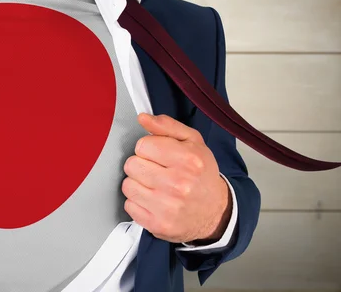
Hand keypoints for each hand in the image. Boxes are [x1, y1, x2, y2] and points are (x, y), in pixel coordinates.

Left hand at [121, 113, 231, 243]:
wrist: (215, 212)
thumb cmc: (201, 174)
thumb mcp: (192, 142)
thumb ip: (166, 126)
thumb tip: (143, 118)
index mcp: (188, 159)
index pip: (143, 145)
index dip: (148, 148)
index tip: (158, 155)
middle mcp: (178, 184)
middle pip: (132, 164)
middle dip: (141, 165)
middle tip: (156, 171)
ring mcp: (167, 207)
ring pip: (127, 185)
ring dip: (137, 184)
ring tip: (154, 186)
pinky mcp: (157, 224)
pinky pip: (129, 205)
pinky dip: (138, 202)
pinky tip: (153, 201)